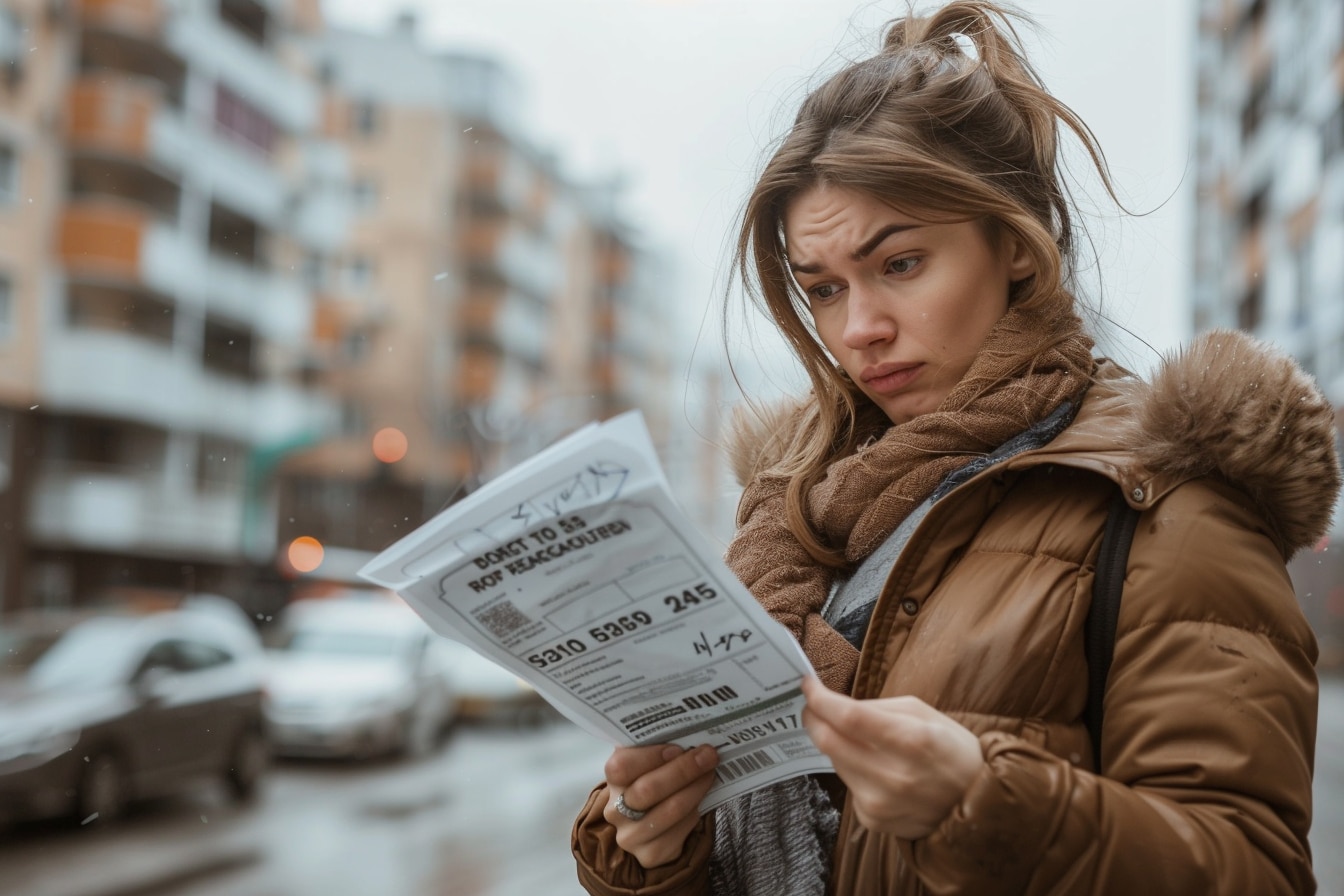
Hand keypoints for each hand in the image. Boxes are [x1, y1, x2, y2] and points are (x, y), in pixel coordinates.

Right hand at [600, 742, 718, 867]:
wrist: (650, 824)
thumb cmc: (654, 779)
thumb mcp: (650, 761)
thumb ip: (660, 746)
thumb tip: (690, 733)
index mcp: (613, 778)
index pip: (621, 766)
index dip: (650, 756)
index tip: (678, 747)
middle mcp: (615, 809)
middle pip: (647, 790)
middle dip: (683, 770)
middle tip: (708, 756)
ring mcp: (630, 835)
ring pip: (669, 811)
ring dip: (695, 790)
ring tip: (710, 774)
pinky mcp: (649, 855)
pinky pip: (679, 832)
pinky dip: (695, 813)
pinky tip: (700, 801)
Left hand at [801, 676, 982, 839]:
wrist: (977, 805)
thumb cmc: (952, 750)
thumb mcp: (924, 714)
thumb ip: (877, 708)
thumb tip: (836, 706)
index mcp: (913, 740)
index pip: (849, 718)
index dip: (821, 699)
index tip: (807, 685)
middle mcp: (894, 777)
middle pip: (830, 742)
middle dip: (814, 718)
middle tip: (812, 705)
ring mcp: (881, 803)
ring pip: (834, 762)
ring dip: (833, 742)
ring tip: (848, 733)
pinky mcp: (873, 820)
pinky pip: (848, 784)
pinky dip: (851, 768)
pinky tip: (871, 766)